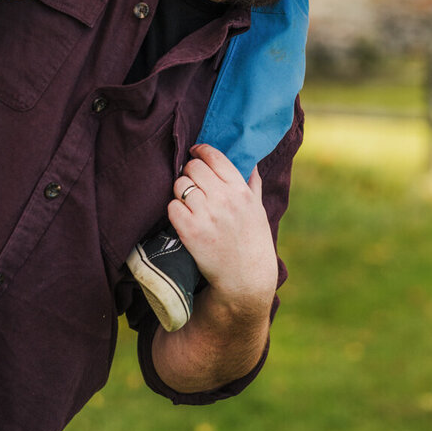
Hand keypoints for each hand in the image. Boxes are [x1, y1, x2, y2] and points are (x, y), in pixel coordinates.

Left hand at [168, 145, 277, 316]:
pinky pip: (172, 207)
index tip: (195, 153)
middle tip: (191, 181)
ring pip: (180, 185)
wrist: (245, 279)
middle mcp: (224, 199)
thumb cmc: (253, 242)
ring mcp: (207, 215)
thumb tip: (250, 162)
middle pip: (193, 168)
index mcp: (241, 190)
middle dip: (189, 172)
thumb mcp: (258, 209)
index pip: (214, 156)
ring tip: (187, 200)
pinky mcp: (191, 232)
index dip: (201, 151)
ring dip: (180, 191)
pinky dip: (174, 210)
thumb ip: (253, 183)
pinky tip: (182, 217)